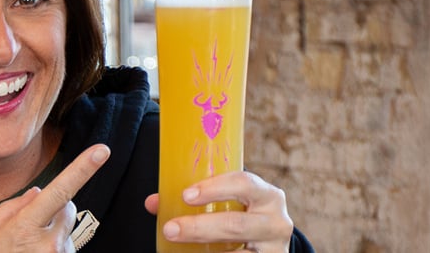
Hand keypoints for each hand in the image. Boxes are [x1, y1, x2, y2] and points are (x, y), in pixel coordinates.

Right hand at [0, 144, 110, 252]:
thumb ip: (8, 209)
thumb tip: (36, 193)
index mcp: (25, 228)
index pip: (60, 192)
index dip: (83, 169)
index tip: (102, 151)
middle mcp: (48, 244)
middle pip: (67, 208)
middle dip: (55, 210)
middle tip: (30, 227)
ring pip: (67, 232)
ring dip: (53, 235)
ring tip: (27, 252)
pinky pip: (65, 250)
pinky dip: (53, 251)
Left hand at [144, 171, 293, 252]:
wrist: (271, 243)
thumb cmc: (245, 215)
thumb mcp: (230, 203)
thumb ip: (197, 198)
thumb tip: (153, 203)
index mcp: (267, 195)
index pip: (244, 183)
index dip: (215, 188)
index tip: (186, 195)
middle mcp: (276, 221)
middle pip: (236, 224)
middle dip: (199, 227)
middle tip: (171, 228)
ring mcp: (274, 248)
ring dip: (204, 248)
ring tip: (178, 243)